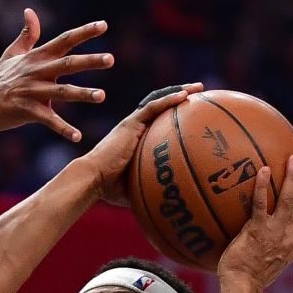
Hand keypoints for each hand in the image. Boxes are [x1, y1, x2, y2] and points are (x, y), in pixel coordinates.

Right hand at [0, 9, 112, 142]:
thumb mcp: (12, 54)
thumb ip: (27, 35)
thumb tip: (30, 11)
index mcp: (37, 57)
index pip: (64, 40)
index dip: (84, 32)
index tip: (104, 26)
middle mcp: (37, 72)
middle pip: (68, 63)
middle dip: (90, 61)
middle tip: (111, 59)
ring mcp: (32, 92)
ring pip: (62, 92)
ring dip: (82, 94)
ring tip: (102, 96)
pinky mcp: (27, 112)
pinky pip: (49, 121)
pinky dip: (63, 129)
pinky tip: (77, 136)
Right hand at [81, 83, 204, 204]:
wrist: (92, 179)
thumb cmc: (109, 188)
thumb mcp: (135, 187)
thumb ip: (149, 188)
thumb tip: (166, 205)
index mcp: (135, 138)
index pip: (157, 119)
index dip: (173, 112)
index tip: (192, 112)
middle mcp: (134, 126)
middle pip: (161, 105)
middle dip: (181, 95)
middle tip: (199, 92)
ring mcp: (132, 123)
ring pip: (160, 100)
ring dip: (180, 91)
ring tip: (198, 87)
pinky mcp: (130, 123)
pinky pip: (153, 107)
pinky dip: (169, 99)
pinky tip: (185, 95)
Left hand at [218, 156, 292, 289]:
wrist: (241, 288)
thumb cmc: (247, 281)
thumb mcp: (266, 269)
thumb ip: (269, 254)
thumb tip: (261, 248)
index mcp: (292, 247)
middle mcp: (288, 238)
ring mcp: (275, 233)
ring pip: (288, 200)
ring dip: (292, 177)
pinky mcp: (258, 231)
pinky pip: (261, 204)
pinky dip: (262, 186)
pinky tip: (262, 170)